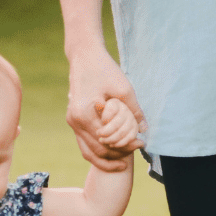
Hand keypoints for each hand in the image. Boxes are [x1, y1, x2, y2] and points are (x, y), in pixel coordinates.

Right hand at [66, 47, 147, 171]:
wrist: (84, 56)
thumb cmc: (104, 69)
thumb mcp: (123, 89)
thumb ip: (134, 111)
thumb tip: (144, 130)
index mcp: (84, 115)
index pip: (106, 142)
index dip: (125, 147)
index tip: (141, 143)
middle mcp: (74, 122)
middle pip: (97, 151)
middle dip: (118, 154)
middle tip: (137, 149)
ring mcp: (72, 122)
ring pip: (88, 152)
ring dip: (107, 157)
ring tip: (126, 159)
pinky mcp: (74, 120)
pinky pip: (85, 143)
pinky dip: (99, 150)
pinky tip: (115, 149)